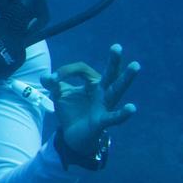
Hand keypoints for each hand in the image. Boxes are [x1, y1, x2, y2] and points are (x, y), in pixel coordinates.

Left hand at [40, 43, 139, 157]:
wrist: (72, 135)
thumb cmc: (71, 110)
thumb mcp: (59, 94)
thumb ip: (52, 83)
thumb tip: (46, 77)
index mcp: (93, 83)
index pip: (82, 69)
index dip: (66, 71)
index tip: (53, 79)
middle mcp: (103, 92)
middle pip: (110, 73)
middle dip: (114, 60)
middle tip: (117, 47)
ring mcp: (105, 105)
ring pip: (117, 90)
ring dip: (126, 78)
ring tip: (136, 65)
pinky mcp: (103, 121)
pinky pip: (114, 117)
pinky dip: (123, 114)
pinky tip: (132, 108)